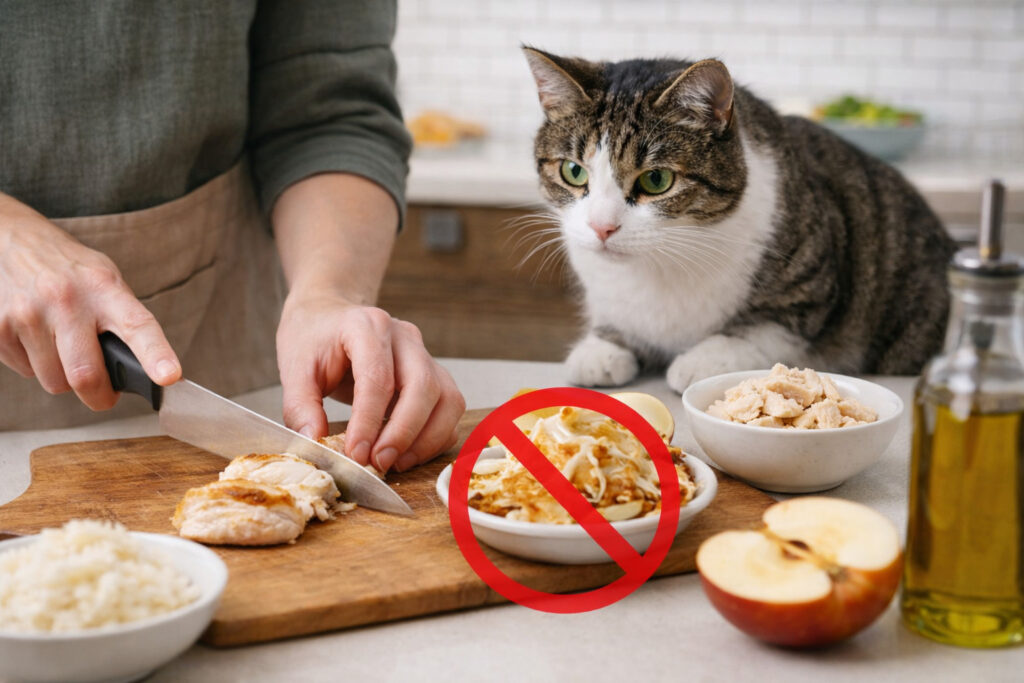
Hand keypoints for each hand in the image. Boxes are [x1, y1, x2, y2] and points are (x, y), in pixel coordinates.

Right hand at [0, 195, 180, 408]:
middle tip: (103, 393)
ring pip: (55, 381)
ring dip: (63, 376)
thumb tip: (142, 368)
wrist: (9, 239)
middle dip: (98, 396)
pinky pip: (26, 373)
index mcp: (104, 287)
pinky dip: (35, 365)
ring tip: (61, 345)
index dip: (156, 354)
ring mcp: (28, 313)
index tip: (169, 377)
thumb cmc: (67, 268)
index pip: (137, 325)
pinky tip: (35, 338)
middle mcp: (66, 299)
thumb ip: (123, 318)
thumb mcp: (104, 278)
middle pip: (85, 375)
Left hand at [276, 290, 464, 472]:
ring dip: (427, 439)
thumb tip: (315, 442)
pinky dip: (435, 437)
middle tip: (378, 462)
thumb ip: (300, 407)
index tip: (356, 454)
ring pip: (448, 399)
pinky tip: (407, 453)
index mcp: (367, 327)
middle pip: (423, 387)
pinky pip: (449, 409)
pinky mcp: (434, 374)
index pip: (378, 378)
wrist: (329, 315)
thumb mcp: (294, 369)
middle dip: (403, 433)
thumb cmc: (313, 338)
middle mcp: (405, 337)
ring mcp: (424, 355)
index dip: (369, 422)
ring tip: (395, 462)